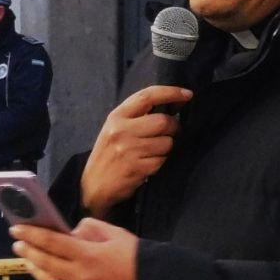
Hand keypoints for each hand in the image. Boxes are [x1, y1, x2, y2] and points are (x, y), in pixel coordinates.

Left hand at [12, 218, 145, 279]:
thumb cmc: (138, 259)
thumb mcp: (117, 235)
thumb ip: (91, 230)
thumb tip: (72, 233)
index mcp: (87, 255)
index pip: (52, 242)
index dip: (32, 234)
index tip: (16, 228)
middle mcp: (80, 277)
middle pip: (46, 263)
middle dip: (29, 251)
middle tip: (17, 244)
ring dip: (37, 270)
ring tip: (29, 261)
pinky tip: (57, 278)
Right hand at [80, 86, 190, 217]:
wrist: (93, 186)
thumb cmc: (108, 154)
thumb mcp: (115, 129)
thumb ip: (137, 116)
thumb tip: (173, 106)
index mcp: (116, 116)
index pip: (147, 96)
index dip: (171, 92)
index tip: (187, 94)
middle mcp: (121, 130)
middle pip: (163, 121)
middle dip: (175, 127)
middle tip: (174, 132)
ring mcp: (129, 150)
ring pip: (167, 142)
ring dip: (168, 147)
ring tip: (157, 151)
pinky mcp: (137, 168)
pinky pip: (162, 160)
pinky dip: (161, 162)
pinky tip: (150, 164)